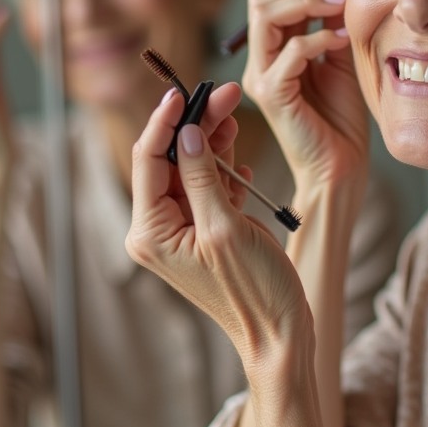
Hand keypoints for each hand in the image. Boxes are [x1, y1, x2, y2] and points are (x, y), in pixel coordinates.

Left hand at [127, 83, 312, 366]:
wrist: (279, 334)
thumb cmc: (253, 291)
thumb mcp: (226, 227)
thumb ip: (202, 176)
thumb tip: (188, 132)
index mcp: (150, 232)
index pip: (147, 161)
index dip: (165, 122)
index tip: (184, 91)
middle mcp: (158, 231)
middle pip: (171, 160)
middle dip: (196, 125)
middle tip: (226, 94)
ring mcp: (182, 232)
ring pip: (192, 170)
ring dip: (213, 142)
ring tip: (235, 117)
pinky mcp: (206, 233)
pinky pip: (209, 189)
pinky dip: (224, 171)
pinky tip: (241, 164)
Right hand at [242, 0, 368, 189]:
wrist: (341, 166)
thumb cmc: (340, 121)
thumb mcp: (339, 63)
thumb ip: (332, 30)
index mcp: (272, 55)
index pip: (269, 3)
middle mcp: (260, 64)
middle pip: (260, 3)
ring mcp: (262, 79)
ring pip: (265, 18)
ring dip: (305, 4)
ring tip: (336, 8)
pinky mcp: (273, 96)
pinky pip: (290, 51)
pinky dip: (318, 38)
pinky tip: (341, 41)